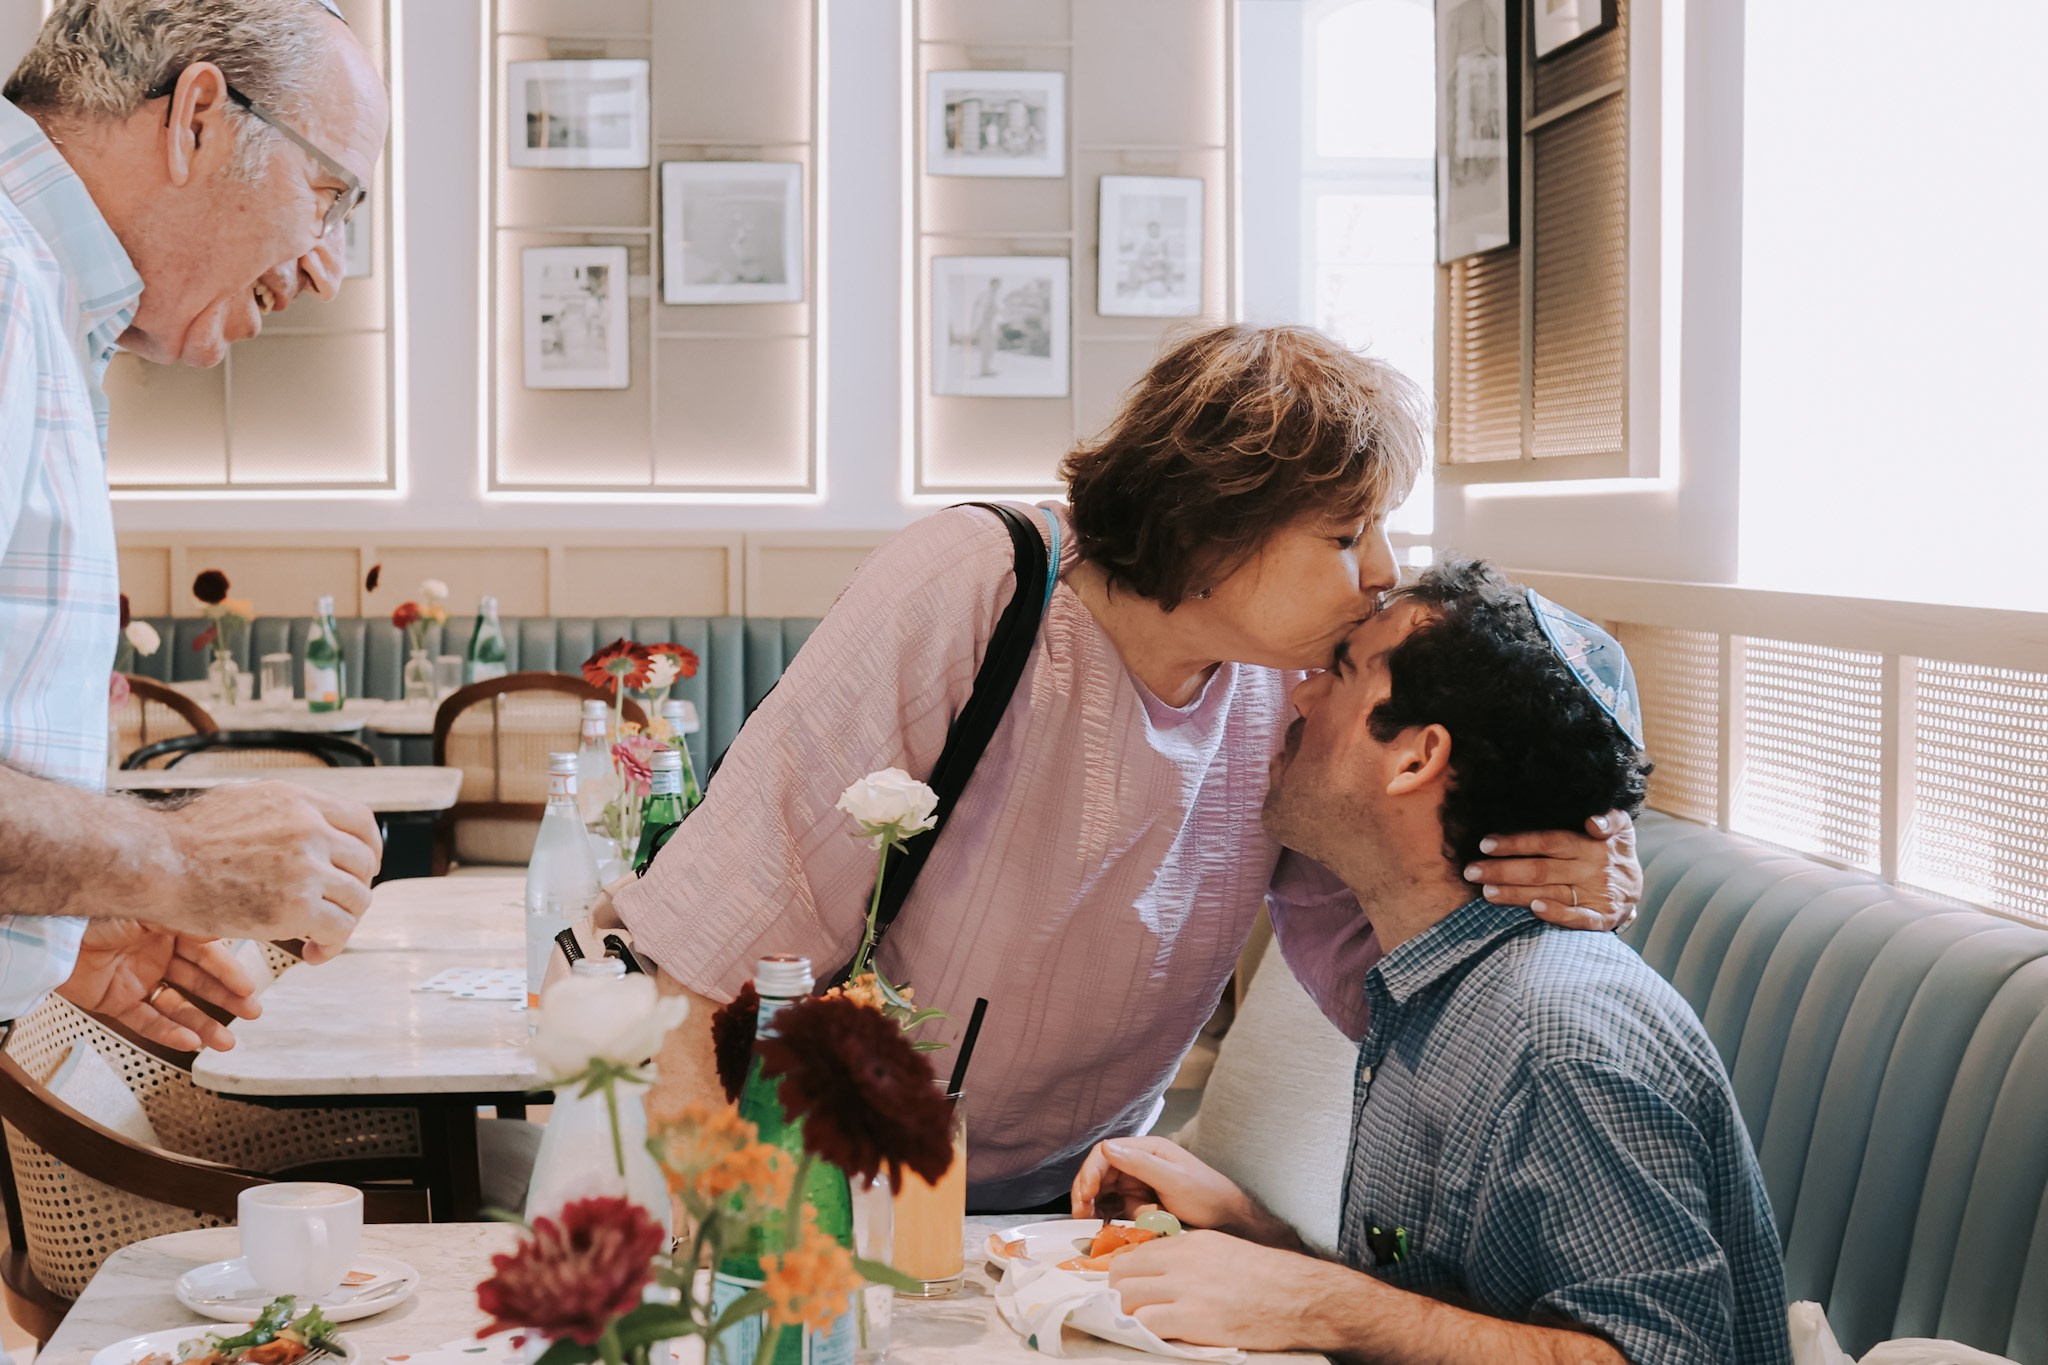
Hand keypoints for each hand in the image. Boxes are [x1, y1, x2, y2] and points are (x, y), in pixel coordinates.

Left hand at [57, 921, 260, 1051]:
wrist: (51, 935)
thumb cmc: (94, 912)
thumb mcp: (151, 910)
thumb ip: (190, 921)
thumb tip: (224, 928)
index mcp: (168, 926)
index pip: (208, 952)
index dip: (229, 971)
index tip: (248, 986)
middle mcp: (155, 952)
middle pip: (199, 981)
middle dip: (226, 999)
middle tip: (251, 1012)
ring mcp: (136, 978)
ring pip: (177, 1006)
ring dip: (202, 1024)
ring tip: (225, 1041)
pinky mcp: (115, 1000)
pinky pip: (146, 1020)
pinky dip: (167, 1033)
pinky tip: (188, 1042)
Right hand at [157, 784, 382, 961]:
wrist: (153, 862)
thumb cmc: (181, 839)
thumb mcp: (242, 801)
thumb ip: (280, 813)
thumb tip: (299, 822)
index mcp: (299, 802)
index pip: (361, 822)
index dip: (368, 850)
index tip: (361, 869)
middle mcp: (309, 830)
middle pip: (364, 863)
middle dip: (354, 890)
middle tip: (335, 908)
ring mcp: (306, 867)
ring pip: (357, 899)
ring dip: (344, 921)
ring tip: (320, 936)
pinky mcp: (298, 906)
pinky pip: (339, 930)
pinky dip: (331, 945)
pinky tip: (311, 953)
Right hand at [1072, 1137, 1258, 1233]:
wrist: (1228, 1221)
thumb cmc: (1207, 1195)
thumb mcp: (1175, 1179)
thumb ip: (1141, 1163)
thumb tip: (1106, 1147)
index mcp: (1147, 1150)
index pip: (1106, 1154)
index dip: (1090, 1172)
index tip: (1086, 1195)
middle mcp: (1139, 1164)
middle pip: (1100, 1173)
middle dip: (1087, 1193)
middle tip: (1082, 1216)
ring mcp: (1139, 1184)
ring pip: (1105, 1193)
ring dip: (1097, 1208)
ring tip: (1094, 1226)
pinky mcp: (1140, 1203)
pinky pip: (1117, 1209)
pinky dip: (1111, 1220)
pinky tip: (1110, 1231)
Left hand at [1110, 1230, 1344, 1349]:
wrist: (1299, 1297)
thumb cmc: (1268, 1278)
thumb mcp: (1223, 1250)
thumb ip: (1191, 1257)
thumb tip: (1164, 1271)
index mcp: (1189, 1242)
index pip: (1135, 1251)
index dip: (1124, 1273)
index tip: (1125, 1287)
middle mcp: (1181, 1260)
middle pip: (1121, 1271)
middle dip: (1118, 1292)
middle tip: (1127, 1309)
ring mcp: (1185, 1288)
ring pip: (1126, 1297)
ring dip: (1126, 1314)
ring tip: (1139, 1325)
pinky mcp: (1193, 1318)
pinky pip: (1146, 1324)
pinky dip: (1141, 1332)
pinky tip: (1153, 1337)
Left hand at [1463, 810, 1641, 931]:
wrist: (1638, 887)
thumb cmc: (1614, 850)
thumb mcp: (1619, 826)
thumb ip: (1608, 818)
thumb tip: (1593, 822)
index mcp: (1589, 845)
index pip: (1547, 842)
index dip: (1516, 843)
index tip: (1485, 844)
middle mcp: (1591, 870)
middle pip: (1541, 869)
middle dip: (1503, 870)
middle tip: (1471, 871)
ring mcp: (1597, 895)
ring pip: (1551, 893)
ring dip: (1517, 894)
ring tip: (1486, 891)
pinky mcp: (1603, 918)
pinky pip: (1579, 919)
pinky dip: (1558, 915)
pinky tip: (1534, 909)